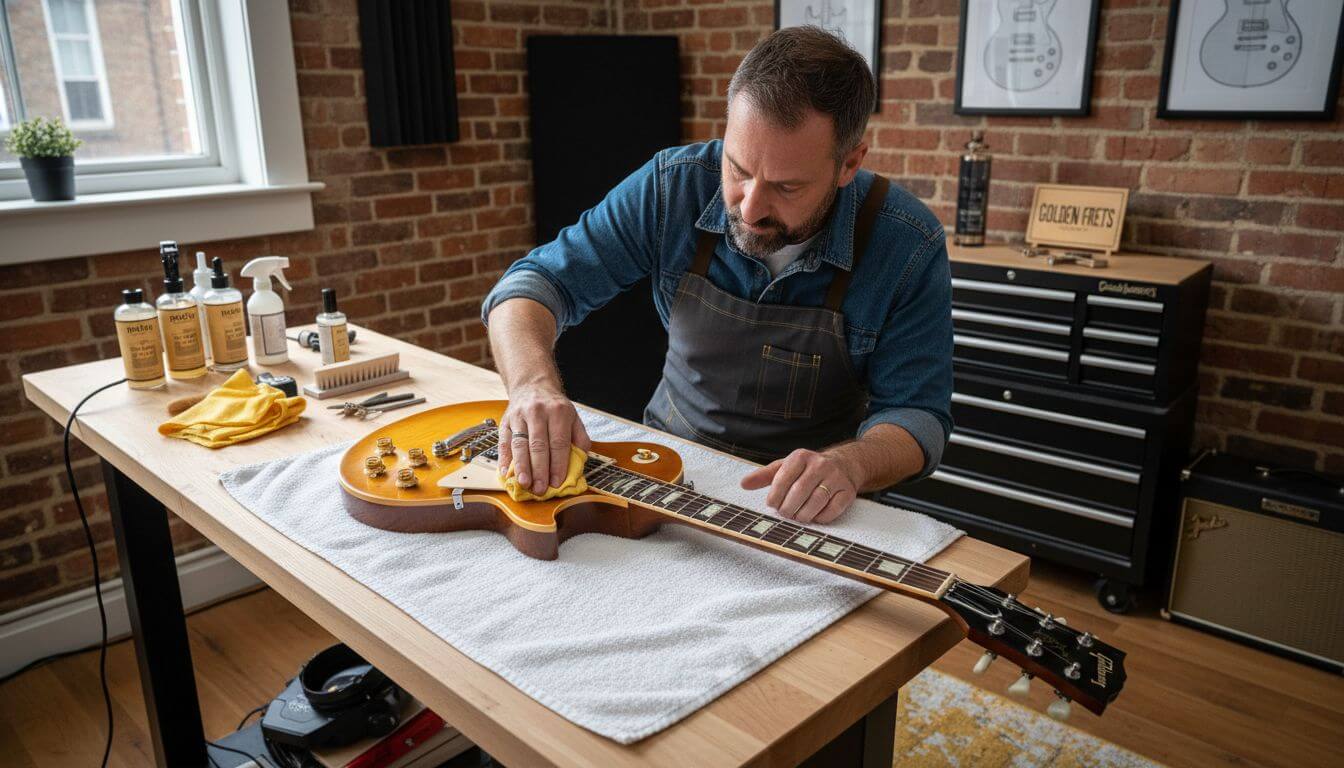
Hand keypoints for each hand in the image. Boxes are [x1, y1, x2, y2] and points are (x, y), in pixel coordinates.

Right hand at [498, 387, 591, 494]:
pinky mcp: (505, 421)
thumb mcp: (574, 417)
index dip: (558, 465)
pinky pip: (504, 441)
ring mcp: (519, 416)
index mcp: (559, 412)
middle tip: (540, 489)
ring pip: (519, 444)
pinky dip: (504, 459)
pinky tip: (506, 473)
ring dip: (521, 467)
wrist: (533, 386)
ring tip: (524, 484)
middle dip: (539, 470)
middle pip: (538, 445)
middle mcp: (538, 412)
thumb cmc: (555, 407)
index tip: (557, 482)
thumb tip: (580, 461)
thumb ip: (580, 438)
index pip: (559, 442)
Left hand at [740, 449, 857, 524]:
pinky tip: (814, 517)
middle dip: (788, 508)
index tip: (771, 505)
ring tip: (797, 517)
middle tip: (784, 514)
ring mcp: (836, 478)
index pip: (784, 477)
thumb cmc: (808, 469)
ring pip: (816, 501)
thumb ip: (765, 476)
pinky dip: (820, 517)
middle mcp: (820, 464)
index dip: (775, 495)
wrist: (844, 464)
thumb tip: (744, 484)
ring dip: (803, 515)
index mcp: (801, 456)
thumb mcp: (786, 466)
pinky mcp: (847, 492)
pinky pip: (832, 510)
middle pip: (800, 491)